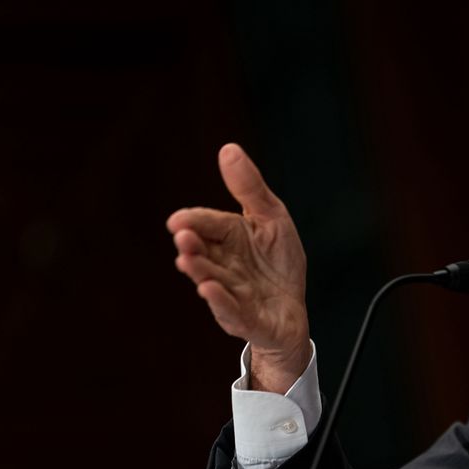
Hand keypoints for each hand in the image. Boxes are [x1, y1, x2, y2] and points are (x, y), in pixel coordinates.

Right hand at [168, 143, 310, 392]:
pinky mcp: (245, 319)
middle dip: (192, 245)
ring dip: (200, 270)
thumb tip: (228, 148)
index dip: (193, 222)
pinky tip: (209, 289)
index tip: (178, 221)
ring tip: (188, 261)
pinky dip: (220, 300)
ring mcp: (231, 293)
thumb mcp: (272, 218)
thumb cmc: (277, 262)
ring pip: (212, 280)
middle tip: (182, 238)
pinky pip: (231, 310)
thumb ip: (250, 188)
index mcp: (228, 238)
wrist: (291, 311)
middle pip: (204, 253)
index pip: (208, 225)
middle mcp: (223, 265)